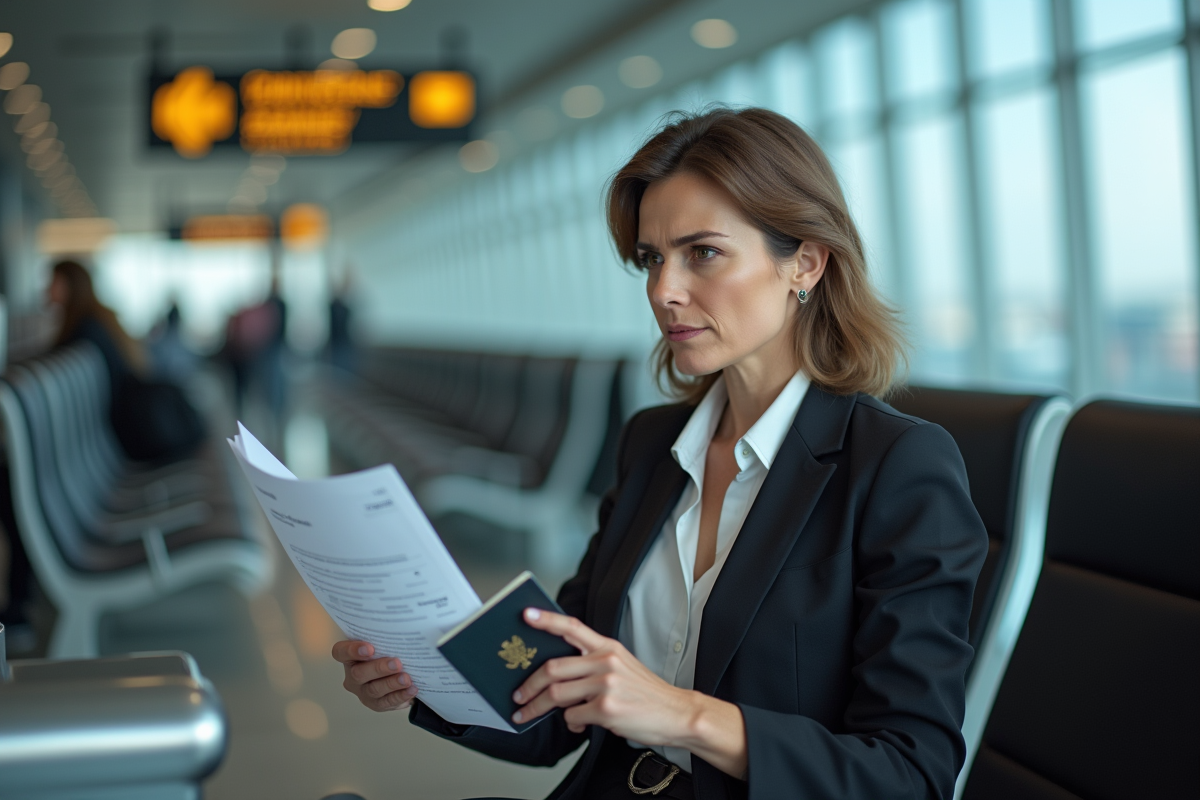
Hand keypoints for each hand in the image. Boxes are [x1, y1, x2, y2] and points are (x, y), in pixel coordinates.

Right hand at [331, 640, 417, 711]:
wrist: (399, 670)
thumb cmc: (389, 650)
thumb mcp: (386, 641)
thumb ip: (390, 633)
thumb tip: (417, 625)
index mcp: (350, 656)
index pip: (341, 652)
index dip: (352, 650)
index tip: (370, 648)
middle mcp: (353, 675)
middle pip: (359, 673)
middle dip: (378, 668)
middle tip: (396, 663)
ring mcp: (363, 691)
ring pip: (373, 690)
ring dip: (391, 683)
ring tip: (406, 678)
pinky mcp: (377, 704)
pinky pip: (387, 702)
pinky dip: (400, 696)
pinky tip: (412, 689)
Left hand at [511, 609, 697, 744]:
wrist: (677, 713)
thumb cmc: (646, 693)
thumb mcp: (623, 666)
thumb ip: (593, 664)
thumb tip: (558, 677)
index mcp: (608, 647)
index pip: (572, 627)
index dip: (547, 620)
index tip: (526, 615)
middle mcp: (605, 661)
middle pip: (553, 668)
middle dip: (529, 684)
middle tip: (518, 695)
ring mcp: (606, 685)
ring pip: (556, 695)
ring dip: (537, 708)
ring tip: (528, 714)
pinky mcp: (607, 709)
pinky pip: (572, 717)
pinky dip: (570, 724)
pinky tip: (578, 725)